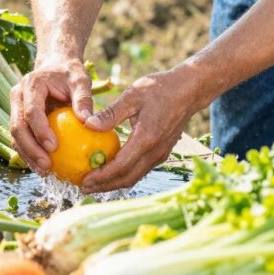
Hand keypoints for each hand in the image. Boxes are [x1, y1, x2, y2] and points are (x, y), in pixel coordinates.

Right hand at [10, 59, 94, 173]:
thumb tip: (90, 122)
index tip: (54, 147)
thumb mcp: (80, 81)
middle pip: (18, 127)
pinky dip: (30, 153)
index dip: (40, 131)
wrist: (56, 66)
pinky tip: (44, 167)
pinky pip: (21, 139)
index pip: (31, 111)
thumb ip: (84, 99)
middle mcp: (18, 96)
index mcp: (31, 85)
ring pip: (16, 136)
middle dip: (31, 149)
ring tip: (45, 172)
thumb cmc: (70, 73)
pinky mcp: (19, 118)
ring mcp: (15, 108)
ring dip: (28, 155)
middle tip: (47, 166)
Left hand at [80, 69, 205, 192]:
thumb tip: (88, 124)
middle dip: (104, 186)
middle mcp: (155, 152)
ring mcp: (160, 154)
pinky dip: (124, 174)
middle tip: (84, 186)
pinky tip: (112, 169)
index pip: (120, 166)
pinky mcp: (162, 152)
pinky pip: (141, 170)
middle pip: (127, 178)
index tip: (84, 180)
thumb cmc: (161, 88)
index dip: (101, 176)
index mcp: (146, 139)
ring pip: (135, 177)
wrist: (189, 90)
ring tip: (94, 182)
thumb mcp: (132, 95)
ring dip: (114, 182)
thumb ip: (110, 113)